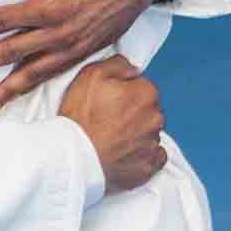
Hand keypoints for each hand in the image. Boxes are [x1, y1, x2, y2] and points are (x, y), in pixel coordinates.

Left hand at [0, 0, 152, 113]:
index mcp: (48, 6)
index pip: (2, 20)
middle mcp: (57, 32)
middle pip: (10, 52)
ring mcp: (70, 47)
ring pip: (32, 73)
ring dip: (7, 90)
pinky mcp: (82, 54)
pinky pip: (53, 75)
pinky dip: (34, 87)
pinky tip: (20, 96)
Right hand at [58, 55, 166, 191]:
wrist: (74, 155)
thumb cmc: (82, 115)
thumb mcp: (92, 74)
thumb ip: (118, 64)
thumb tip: (134, 69)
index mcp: (146, 92)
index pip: (142, 86)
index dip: (124, 92)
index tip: (108, 100)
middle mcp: (156, 117)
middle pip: (147, 109)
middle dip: (132, 112)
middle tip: (108, 119)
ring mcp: (153, 143)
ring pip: (149, 132)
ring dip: (136, 133)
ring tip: (112, 138)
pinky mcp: (149, 166)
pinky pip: (153, 156)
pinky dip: (142, 153)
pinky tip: (124, 152)